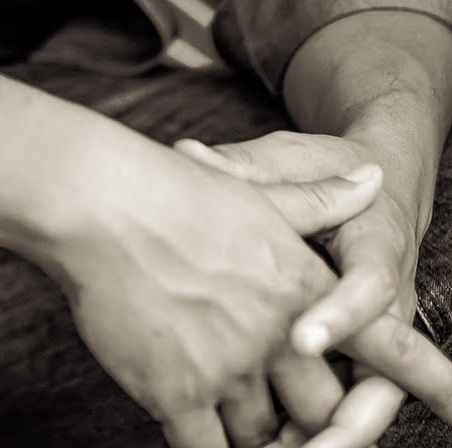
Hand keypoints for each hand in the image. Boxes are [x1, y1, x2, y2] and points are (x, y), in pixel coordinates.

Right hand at [29, 128, 395, 447]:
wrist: (97, 200)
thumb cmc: (171, 188)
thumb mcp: (259, 184)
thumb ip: (319, 199)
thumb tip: (374, 179)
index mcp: (300, 283)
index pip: (380, 343)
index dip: (426, 379)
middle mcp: (275, 332)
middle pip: (321, 407)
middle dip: (314, 422)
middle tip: (302, 425)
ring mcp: (227, 367)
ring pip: (262, 434)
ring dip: (255, 435)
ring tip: (235, 417)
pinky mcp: (177, 392)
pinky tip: (201, 440)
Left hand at [175, 130, 427, 445]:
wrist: (375, 171)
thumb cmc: (327, 165)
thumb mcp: (290, 159)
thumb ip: (245, 168)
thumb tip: (188, 156)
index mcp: (374, 251)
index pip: (369, 288)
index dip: (339, 317)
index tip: (300, 340)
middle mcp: (384, 305)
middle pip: (386, 376)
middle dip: (346, 421)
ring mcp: (371, 337)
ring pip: (363, 404)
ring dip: (324, 438)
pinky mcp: (353, 354)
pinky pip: (340, 404)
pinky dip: (308, 434)